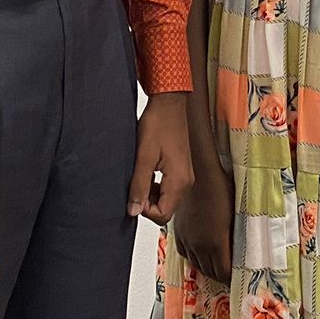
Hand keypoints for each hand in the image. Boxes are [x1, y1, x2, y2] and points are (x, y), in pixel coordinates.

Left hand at [132, 92, 194, 224]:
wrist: (169, 103)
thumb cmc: (159, 123)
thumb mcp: (144, 156)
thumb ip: (139, 185)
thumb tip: (133, 210)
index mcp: (179, 181)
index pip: (162, 215)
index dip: (144, 210)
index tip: (133, 195)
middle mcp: (186, 181)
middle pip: (166, 210)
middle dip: (147, 204)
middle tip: (134, 185)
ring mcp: (186, 175)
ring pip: (166, 200)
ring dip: (150, 195)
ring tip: (139, 176)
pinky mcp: (182, 170)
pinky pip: (168, 189)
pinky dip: (155, 187)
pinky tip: (147, 172)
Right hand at [172, 156, 234, 281]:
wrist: (200, 173)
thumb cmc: (221, 188)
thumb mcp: (237, 213)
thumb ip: (238, 235)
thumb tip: (244, 249)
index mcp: (215, 242)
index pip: (223, 272)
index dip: (231, 278)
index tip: (238, 278)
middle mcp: (199, 244)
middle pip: (210, 271)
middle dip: (220, 275)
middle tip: (229, 274)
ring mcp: (187, 238)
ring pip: (196, 264)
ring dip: (207, 268)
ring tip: (217, 267)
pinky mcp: (179, 231)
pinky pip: (185, 253)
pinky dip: (194, 257)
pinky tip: (201, 254)